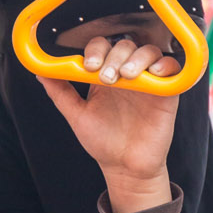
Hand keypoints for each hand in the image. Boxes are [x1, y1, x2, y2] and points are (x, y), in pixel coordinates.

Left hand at [41, 37, 176, 212]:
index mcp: (104, 75)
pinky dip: (164, 65)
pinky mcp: (166, 92)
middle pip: (124, 45)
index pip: (102, 47)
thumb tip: (40, 72)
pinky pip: (171, 68)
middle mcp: (126, 73)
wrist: (124, 167)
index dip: (95, 51)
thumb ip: (60, 93)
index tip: (88, 67)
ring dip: (136, 58)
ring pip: (147, 52)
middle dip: (113, 57)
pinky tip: (153, 74)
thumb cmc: (103, 142)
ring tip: (127, 76)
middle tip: (106, 77)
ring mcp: (147, 81)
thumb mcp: (77, 116)